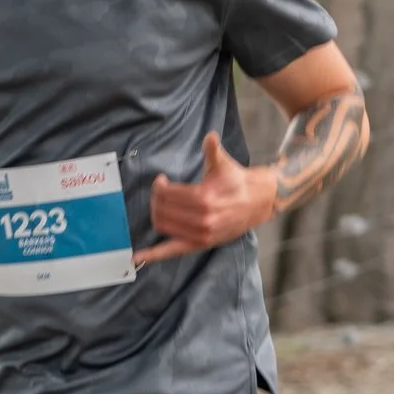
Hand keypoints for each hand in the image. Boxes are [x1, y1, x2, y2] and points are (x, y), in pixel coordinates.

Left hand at [138, 132, 279, 266]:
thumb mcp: (223, 164)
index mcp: (204, 198)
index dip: (159, 186)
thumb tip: (210, 136)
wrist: (257, 202)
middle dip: (156, 198)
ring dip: (156, 214)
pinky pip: (172, 251)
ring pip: (162, 226)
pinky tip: (136, 257)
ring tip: (161, 205)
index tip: (161, 180)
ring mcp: (201, 235)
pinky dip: (153, 255)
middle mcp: (202, 219)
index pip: (167, 194)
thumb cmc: (236, 181)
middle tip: (160, 191)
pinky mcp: (200, 244)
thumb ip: (213, 151)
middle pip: (162, 209)